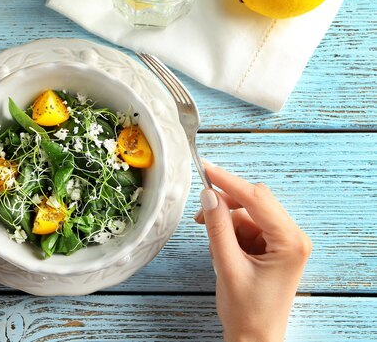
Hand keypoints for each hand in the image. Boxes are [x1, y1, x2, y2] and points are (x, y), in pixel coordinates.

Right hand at [194, 162, 311, 341]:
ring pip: (247, 213)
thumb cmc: (247, 311)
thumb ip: (217, 228)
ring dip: (226, 222)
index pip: (257, 199)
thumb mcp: (228, 266)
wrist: (254, 338)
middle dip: (225, 204)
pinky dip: (230, 231)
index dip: (228, 182)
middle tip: (200, 213)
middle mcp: (293, 237)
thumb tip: (208, 195)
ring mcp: (284, 241)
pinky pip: (247, 225)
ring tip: (212, 244)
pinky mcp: (273, 246)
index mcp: (290, 241)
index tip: (206, 168)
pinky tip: (221, 249)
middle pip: (254, 201)